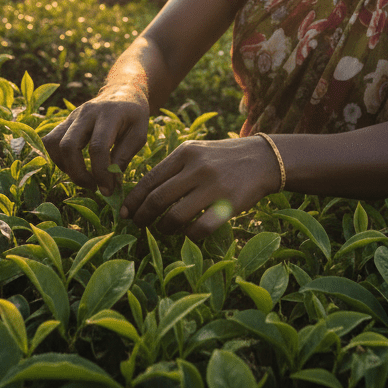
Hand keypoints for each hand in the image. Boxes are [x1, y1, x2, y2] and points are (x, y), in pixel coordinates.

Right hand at [42, 85, 149, 193]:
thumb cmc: (134, 116)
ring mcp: (72, 116)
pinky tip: (74, 166)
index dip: (101, 173)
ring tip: (83, 177)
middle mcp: (86, 112)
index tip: (108, 190)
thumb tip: (109, 181)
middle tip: (93, 186)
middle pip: (68, 145)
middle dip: (78, 173)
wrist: (123, 92)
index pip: (98, 147)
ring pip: (53, 143)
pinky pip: (50, 141)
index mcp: (109, 114)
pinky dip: (58, 159)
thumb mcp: (139, 134)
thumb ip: (124, 156)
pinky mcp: (65, 121)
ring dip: (65, 167)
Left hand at [123, 136, 281, 240]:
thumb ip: (174, 168)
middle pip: (157, 199)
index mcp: (185, 153)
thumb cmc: (223, 158)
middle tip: (137, 225)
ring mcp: (213, 186)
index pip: (149, 179)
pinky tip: (188, 234)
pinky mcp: (229, 204)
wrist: (263, 159)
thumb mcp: (197, 152)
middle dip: (142, 216)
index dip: (133, 199)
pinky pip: (200, 228)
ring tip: (162, 230)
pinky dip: (189, 236)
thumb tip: (144, 193)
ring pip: (175, 216)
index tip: (125, 212)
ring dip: (163, 228)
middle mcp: (196, 168)